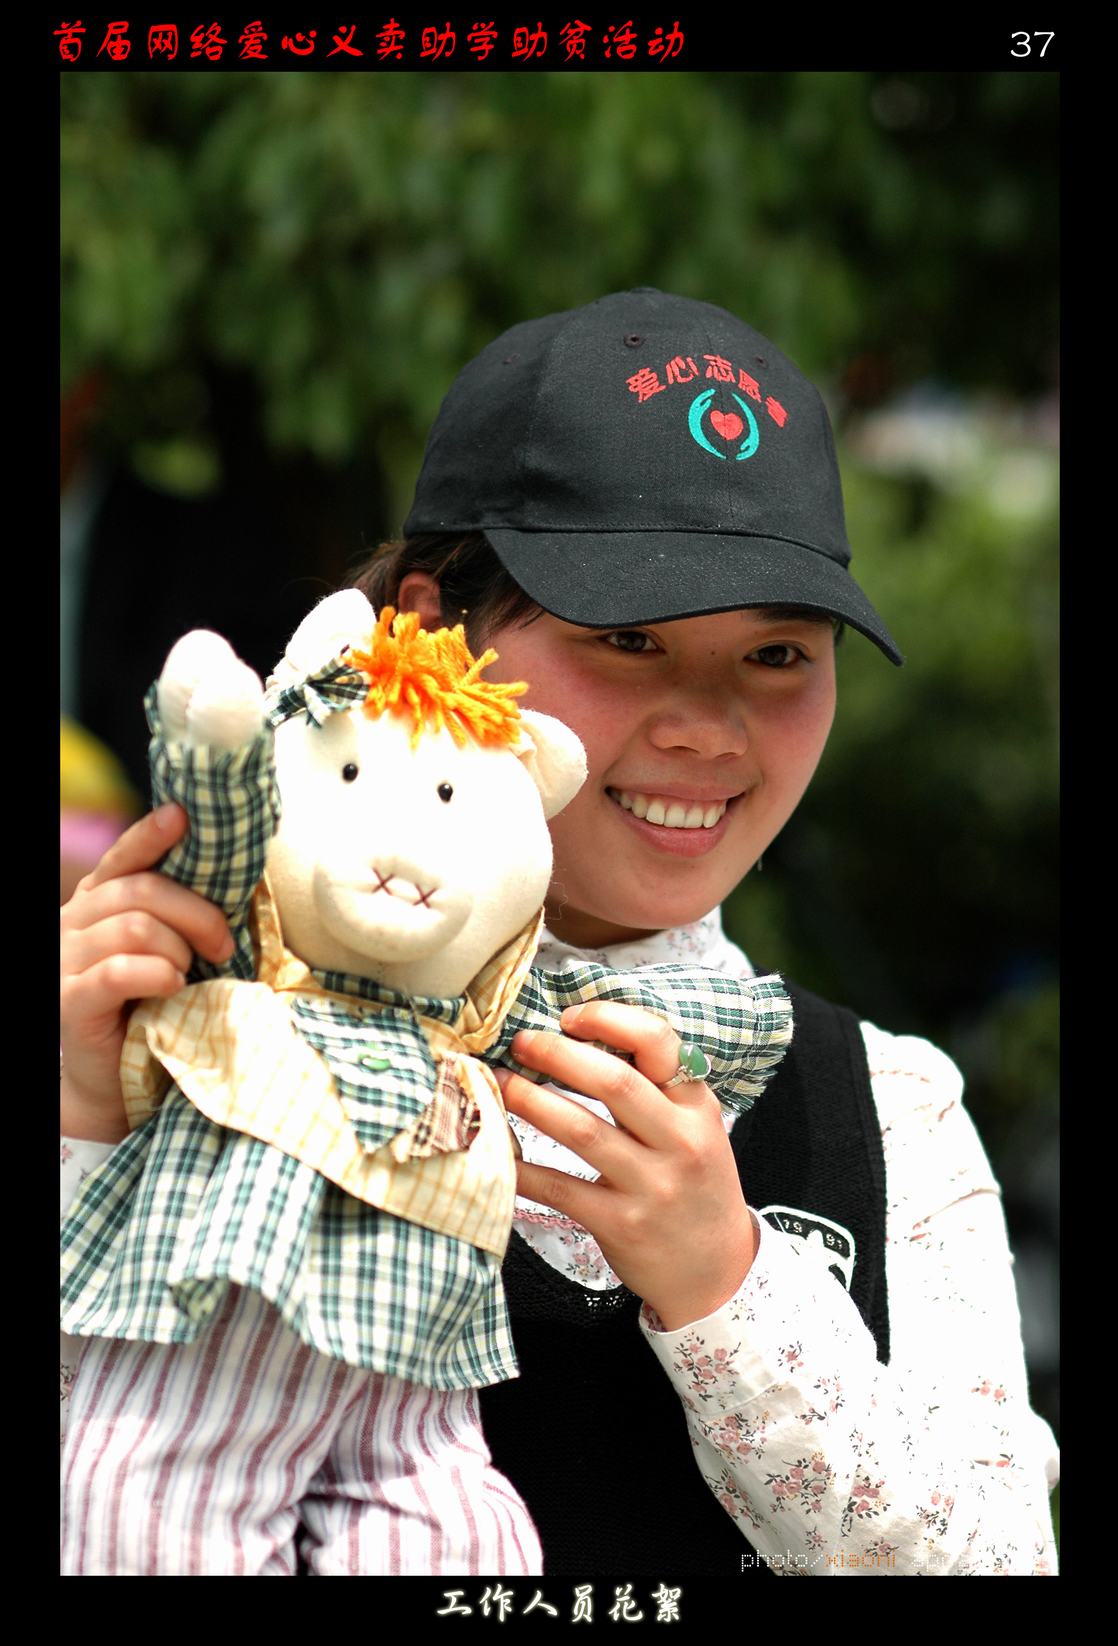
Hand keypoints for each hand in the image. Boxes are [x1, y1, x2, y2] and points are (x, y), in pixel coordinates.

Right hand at [60, 804, 234, 1141]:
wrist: (112, 1077)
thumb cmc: (150, 1005)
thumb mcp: (167, 950)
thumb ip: (179, 914)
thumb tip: (231, 875)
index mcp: (99, 900)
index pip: (125, 856)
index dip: (152, 834)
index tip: (182, 816)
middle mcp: (74, 921)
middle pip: (143, 890)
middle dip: (197, 913)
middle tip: (224, 945)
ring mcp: (66, 960)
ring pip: (135, 927)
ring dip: (178, 950)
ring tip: (188, 976)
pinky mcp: (70, 1000)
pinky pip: (117, 971)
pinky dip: (156, 974)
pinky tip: (173, 987)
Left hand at [496, 1001, 756, 1330]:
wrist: (717, 1270)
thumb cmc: (694, 1185)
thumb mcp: (695, 1128)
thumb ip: (653, 1089)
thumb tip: (578, 1039)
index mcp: (696, 1106)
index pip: (659, 1043)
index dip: (609, 1020)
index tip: (569, 1016)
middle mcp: (680, 1142)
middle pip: (613, 1082)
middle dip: (557, 1054)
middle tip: (521, 1043)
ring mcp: (652, 1186)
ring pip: (581, 1131)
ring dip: (531, 1101)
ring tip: (500, 1083)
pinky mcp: (622, 1225)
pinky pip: (560, 1189)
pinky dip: (522, 1168)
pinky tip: (497, 1150)